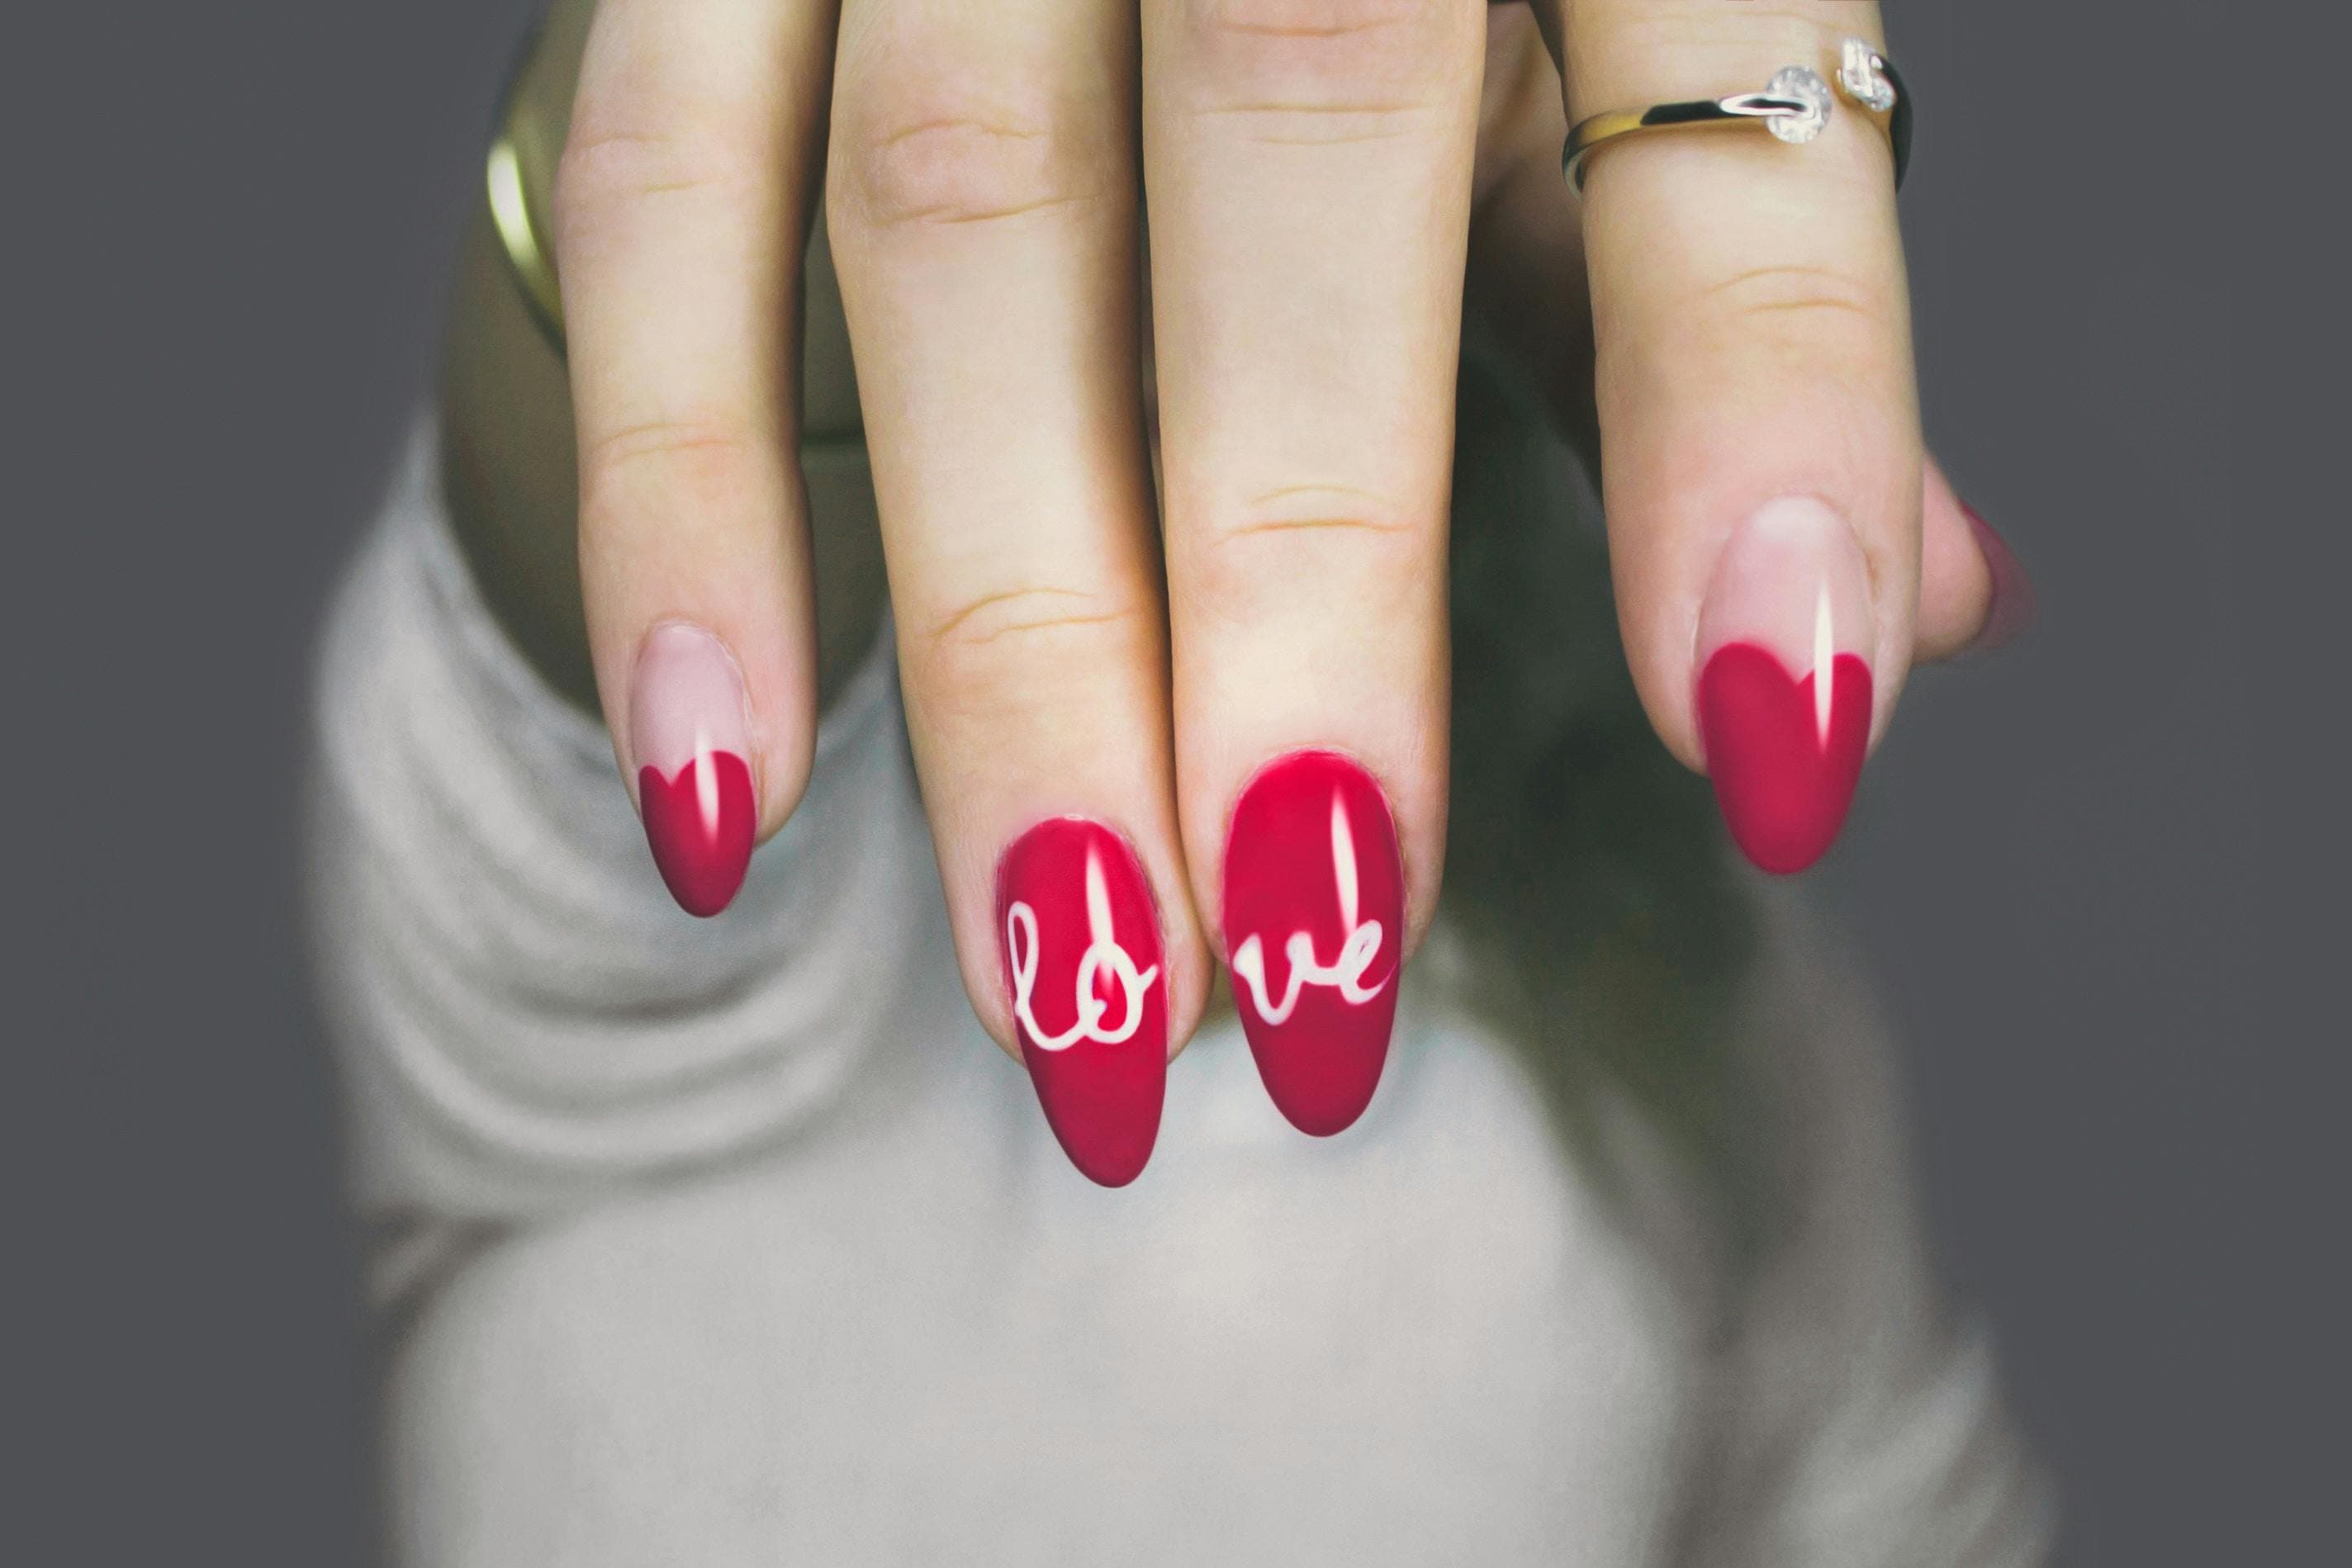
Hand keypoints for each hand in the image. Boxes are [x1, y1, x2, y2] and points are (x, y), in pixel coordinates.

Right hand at [546, 0, 2021, 1183]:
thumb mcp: (1605, 35)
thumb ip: (1709, 295)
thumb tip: (1918, 609)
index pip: (1710, 108)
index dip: (1761, 417)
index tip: (1781, 744)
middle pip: (1293, 130)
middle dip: (1298, 600)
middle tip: (1315, 969)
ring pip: (952, 212)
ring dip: (1006, 645)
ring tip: (1076, 993)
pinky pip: (656, 190)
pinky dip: (682, 503)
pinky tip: (720, 794)